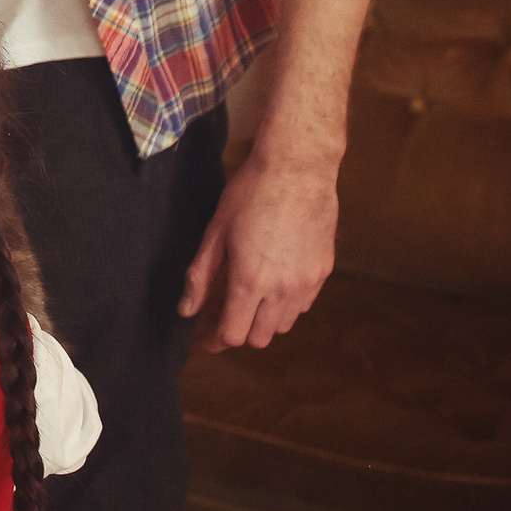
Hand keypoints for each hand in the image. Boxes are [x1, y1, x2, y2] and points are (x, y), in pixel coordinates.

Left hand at [178, 151, 337, 350]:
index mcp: (251, 281)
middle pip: (260, 337)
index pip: (234, 334)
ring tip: (245, 298)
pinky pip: (303, 306)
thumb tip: (186, 309)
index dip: (215, 341)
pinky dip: (285, 306)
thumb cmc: (250, 194)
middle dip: (238, 332)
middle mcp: (283, 290)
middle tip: (221, 313)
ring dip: (262, 320)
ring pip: (283, 325)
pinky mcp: (324, 272)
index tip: (203, 339)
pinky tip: (271, 284)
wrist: (298, 169)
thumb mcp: (215, 232)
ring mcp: (308, 283)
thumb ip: (200, 276)